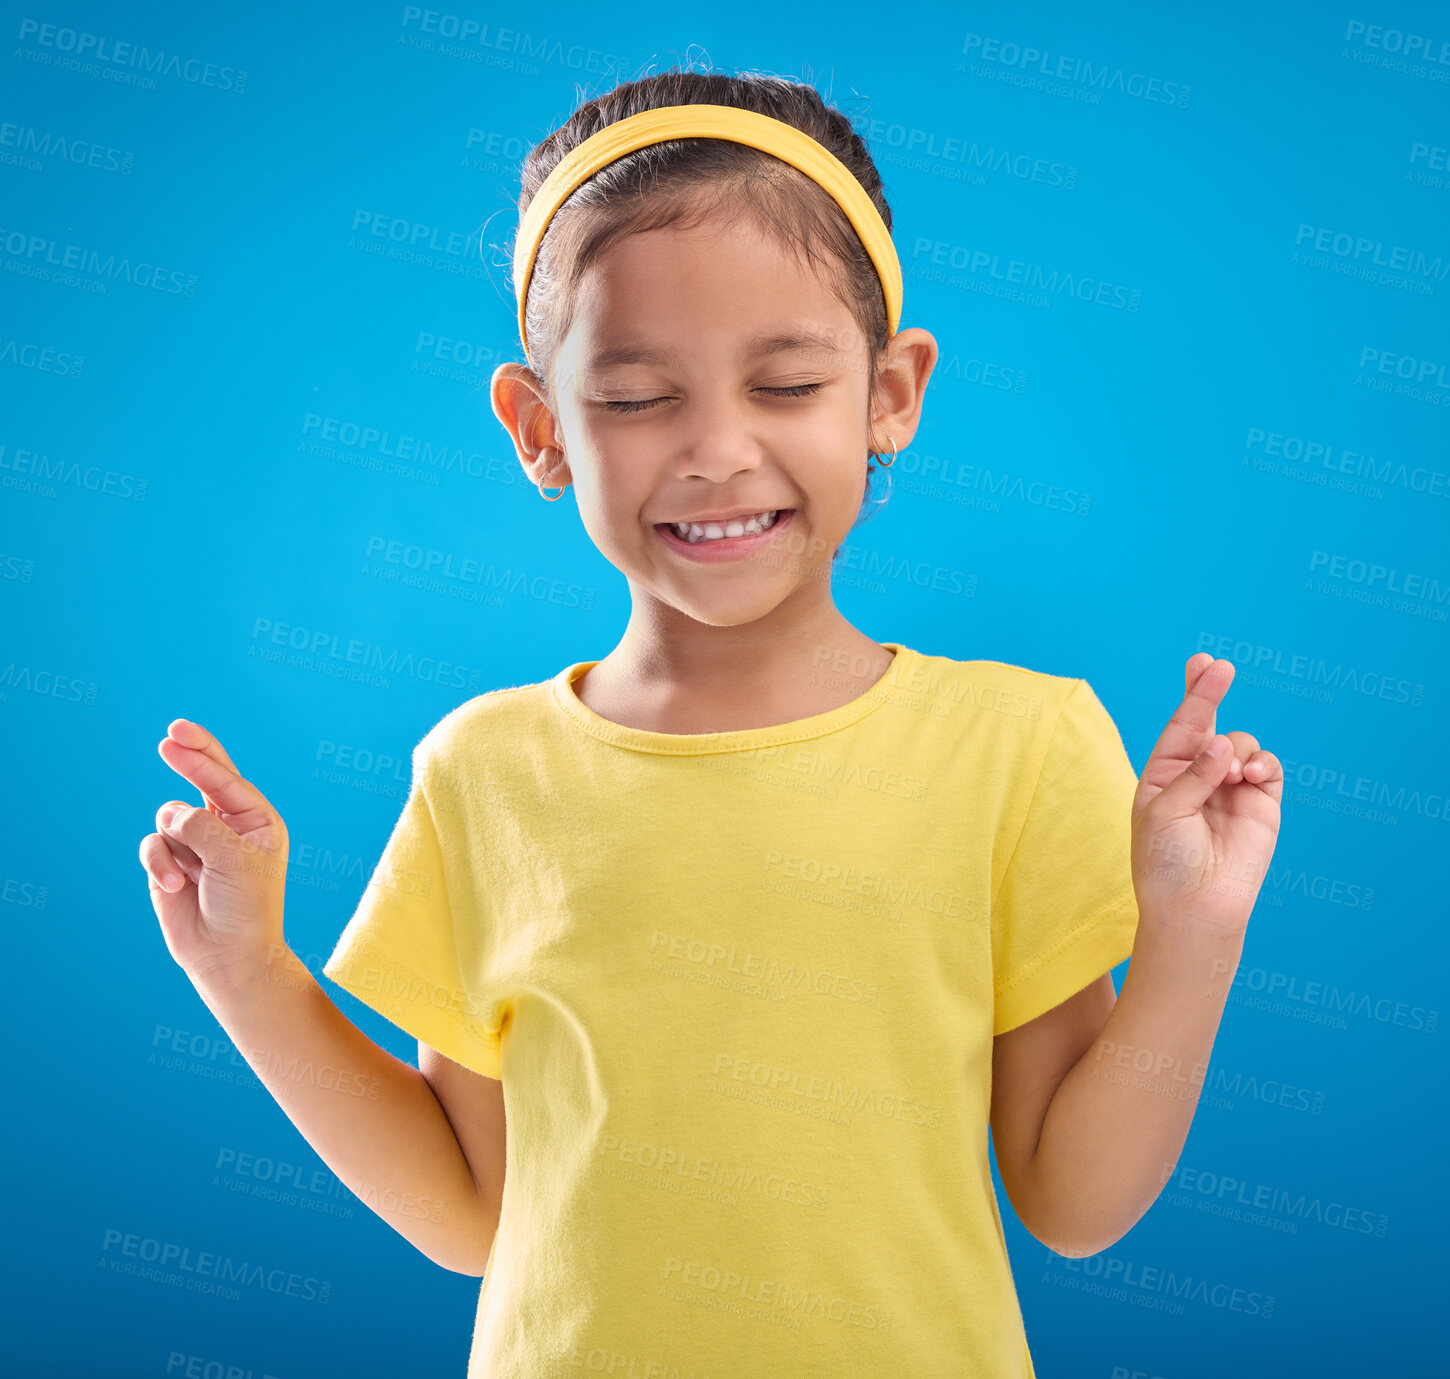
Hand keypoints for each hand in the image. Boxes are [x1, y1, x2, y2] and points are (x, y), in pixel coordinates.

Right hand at [139, 718, 290, 991]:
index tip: (176, 733)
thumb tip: (170, 812)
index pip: (226, 778)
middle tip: (169, 738)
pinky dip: (161, 864)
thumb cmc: (246, 909)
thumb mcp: (234, 861)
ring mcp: (198, 843)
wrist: (229, 957)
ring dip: (176, 847)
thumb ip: (204, 827)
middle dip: (186, 758)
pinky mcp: (171, 862)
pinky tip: (176, 886)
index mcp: (257, 820)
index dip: (201, 754)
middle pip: (201, 779)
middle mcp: (228, 826)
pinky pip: (153, 845)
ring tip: (192, 877)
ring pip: (169, 819)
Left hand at [1130, 655, 1283, 936]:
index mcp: (1164, 774)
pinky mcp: (1260, 804)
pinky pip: (1267, 768)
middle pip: (1210, 723)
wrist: (1194, 908)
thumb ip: (1193, 774)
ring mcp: (1230, 788)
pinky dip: (1261, 763)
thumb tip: (1223, 741)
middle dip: (1212, 693)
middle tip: (1220, 667)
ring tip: (1230, 774)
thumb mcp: (1164, 813)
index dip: (1193, 695)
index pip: (1180, 727)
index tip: (1203, 662)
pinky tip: (1248, 775)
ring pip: (1242, 745)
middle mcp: (1198, 776)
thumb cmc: (1165, 862)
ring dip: (1237, 750)